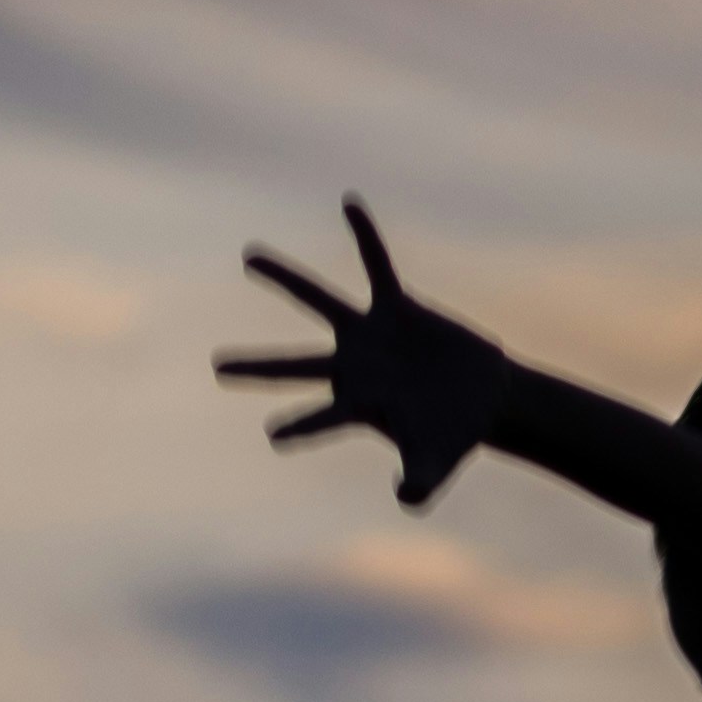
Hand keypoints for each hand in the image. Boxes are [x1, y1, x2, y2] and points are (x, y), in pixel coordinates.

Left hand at [216, 199, 515, 508]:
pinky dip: (366, 236)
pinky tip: (349, 203)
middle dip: (256, 367)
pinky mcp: (397, 306)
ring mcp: (370, 333)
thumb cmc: (454, 435)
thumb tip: (405, 499)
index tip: (274, 436)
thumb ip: (421, 482)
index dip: (300, 428)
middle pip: (293, 365)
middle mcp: (351, 366)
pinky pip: (377, 264)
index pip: (319, 418)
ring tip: (248, 258)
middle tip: (217, 368)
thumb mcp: (439, 463)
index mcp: (356, 405)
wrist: (484, 398)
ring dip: (283, 278)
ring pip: (318, 300)